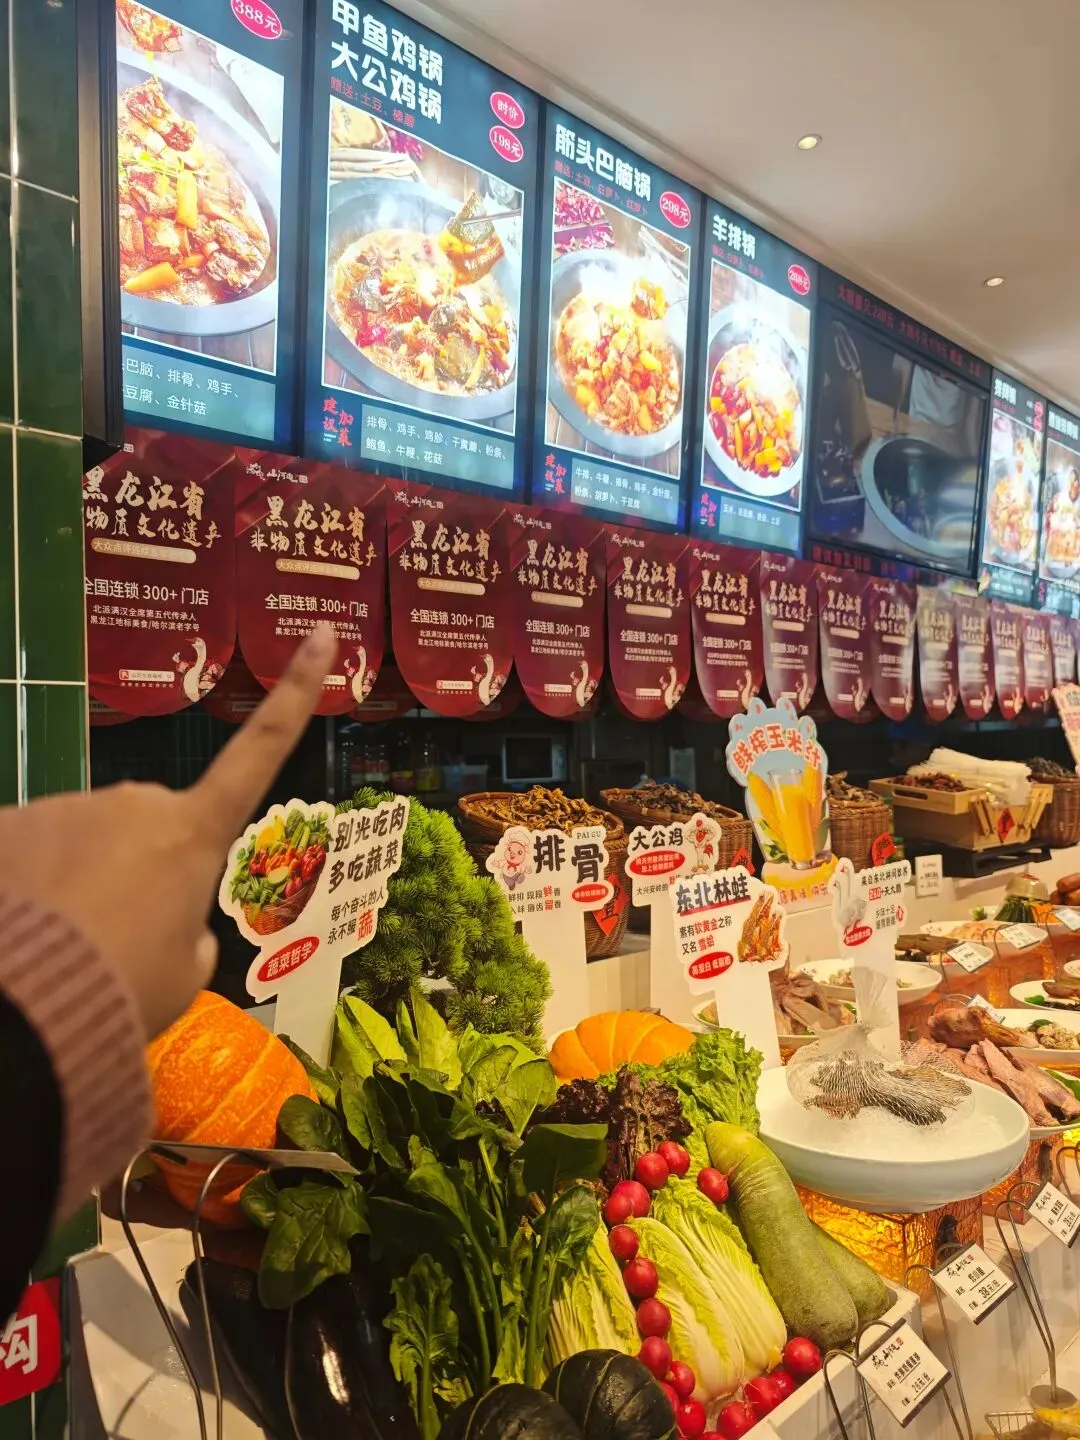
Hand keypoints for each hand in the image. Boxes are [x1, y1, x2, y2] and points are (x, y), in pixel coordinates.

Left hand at [0, 624, 336, 1039]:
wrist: (31, 1004)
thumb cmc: (127, 990)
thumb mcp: (187, 972)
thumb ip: (185, 929)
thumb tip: (160, 917)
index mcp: (194, 833)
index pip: (261, 749)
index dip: (296, 689)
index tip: (323, 634)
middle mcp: (135, 802)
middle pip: (144, 828)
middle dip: (133, 871)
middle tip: (115, 941)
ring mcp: (66, 807)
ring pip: (80, 841)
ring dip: (74, 883)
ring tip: (64, 946)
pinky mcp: (8, 823)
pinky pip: (27, 852)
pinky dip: (26, 888)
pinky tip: (24, 931)